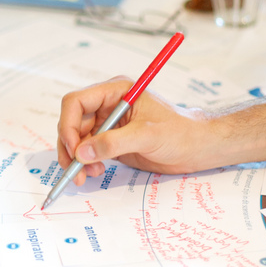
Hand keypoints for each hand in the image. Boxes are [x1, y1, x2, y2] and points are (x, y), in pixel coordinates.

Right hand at [56, 77, 211, 184]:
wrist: (197, 147)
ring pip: (77, 140)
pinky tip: (96, 171)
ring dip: (77, 158)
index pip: (76, 102)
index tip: (72, 147)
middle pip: (72, 123)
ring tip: (87, 174)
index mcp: (115, 92)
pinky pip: (87, 151)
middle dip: (70, 147)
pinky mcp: (111, 142)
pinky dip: (86, 163)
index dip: (68, 124)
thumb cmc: (180, 132)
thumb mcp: (147, 136)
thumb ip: (113, 143)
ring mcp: (108, 125)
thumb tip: (82, 152)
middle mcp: (108, 106)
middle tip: (75, 169)